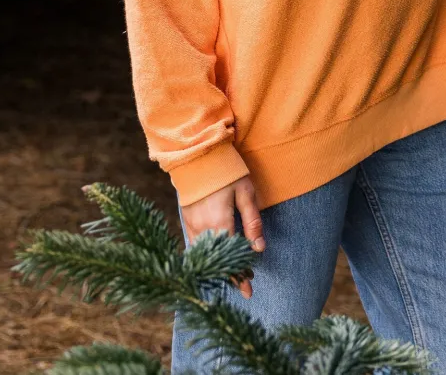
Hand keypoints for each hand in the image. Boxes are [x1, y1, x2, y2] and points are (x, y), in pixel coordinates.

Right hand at [180, 174, 264, 299]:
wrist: (199, 154)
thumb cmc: (227, 171)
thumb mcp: (245, 192)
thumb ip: (252, 221)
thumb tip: (259, 248)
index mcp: (220, 223)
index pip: (232, 257)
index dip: (240, 275)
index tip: (248, 291)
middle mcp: (203, 228)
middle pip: (217, 260)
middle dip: (230, 275)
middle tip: (243, 286)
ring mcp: (191, 224)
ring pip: (203, 256)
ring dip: (216, 268)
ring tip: (228, 277)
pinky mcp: (186, 219)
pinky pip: (193, 245)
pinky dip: (202, 257)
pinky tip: (209, 262)